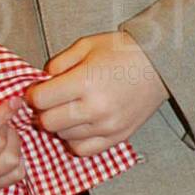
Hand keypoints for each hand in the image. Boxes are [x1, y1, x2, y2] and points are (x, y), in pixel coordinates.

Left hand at [26, 31, 168, 155]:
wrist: (159, 65)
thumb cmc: (122, 51)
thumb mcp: (86, 45)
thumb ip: (59, 63)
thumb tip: (42, 82)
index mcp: (85, 82)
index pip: (40, 100)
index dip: (34, 94)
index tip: (40, 90)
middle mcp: (95, 108)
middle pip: (48, 122)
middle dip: (44, 111)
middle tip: (52, 101)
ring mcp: (107, 126)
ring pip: (64, 136)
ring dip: (60, 125)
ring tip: (70, 110)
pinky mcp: (117, 137)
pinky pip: (83, 149)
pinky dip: (76, 140)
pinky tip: (80, 126)